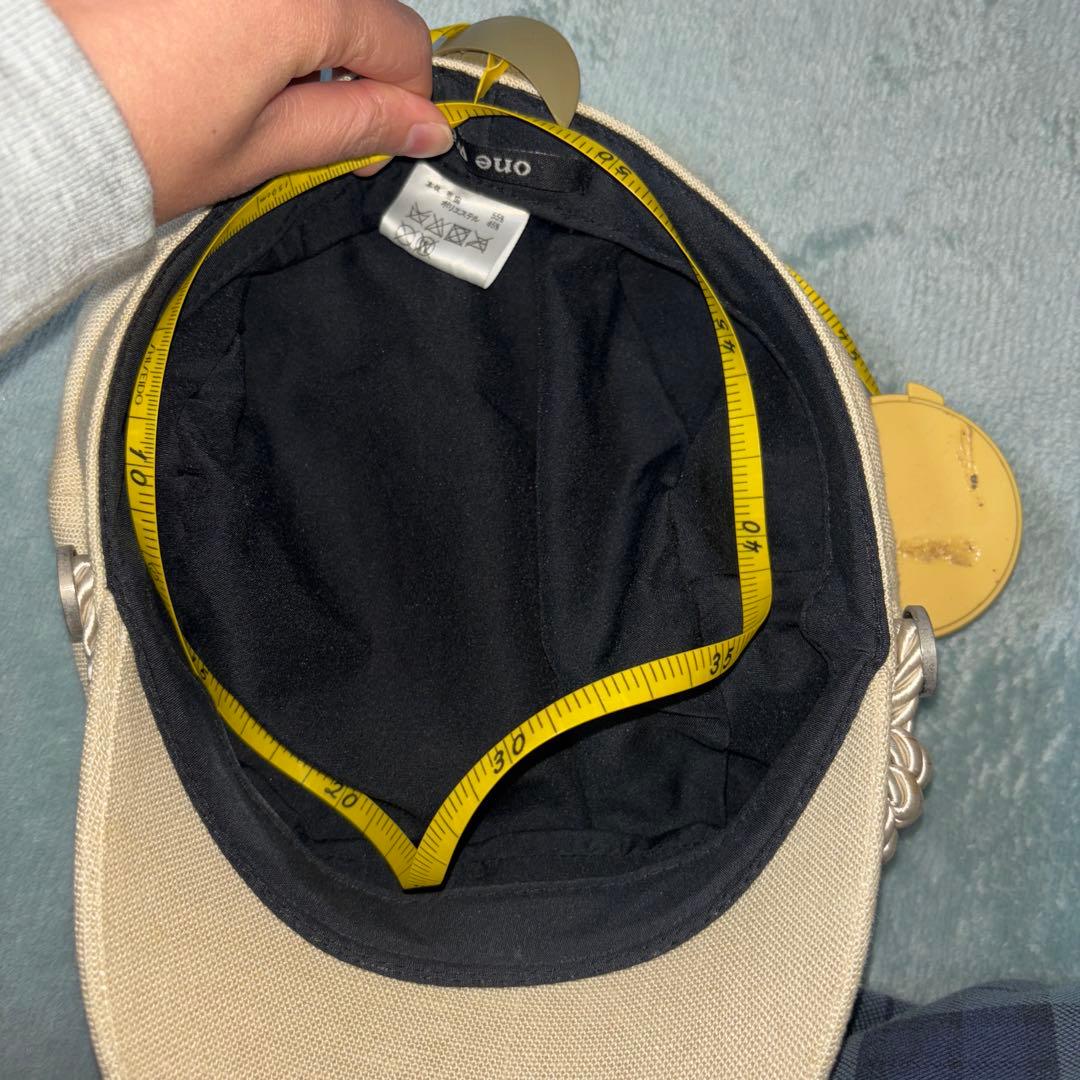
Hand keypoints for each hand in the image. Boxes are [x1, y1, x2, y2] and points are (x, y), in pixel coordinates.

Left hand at [50, 0, 452, 221]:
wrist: (38, 114)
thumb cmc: (144, 140)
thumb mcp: (266, 148)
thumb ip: (356, 127)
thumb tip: (428, 128)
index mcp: (298, 2)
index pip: (399, 39)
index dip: (405, 99)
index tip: (381, 140)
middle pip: (358, 4)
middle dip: (357, 64)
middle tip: (319, 122)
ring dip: (311, 40)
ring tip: (264, 92)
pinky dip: (268, 23)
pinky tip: (230, 60)